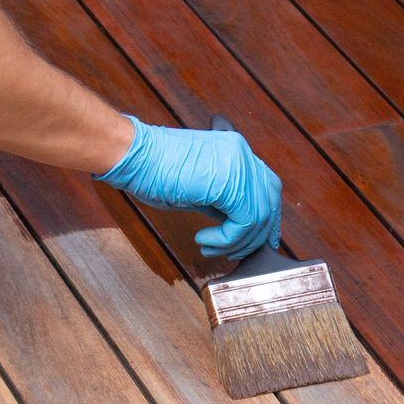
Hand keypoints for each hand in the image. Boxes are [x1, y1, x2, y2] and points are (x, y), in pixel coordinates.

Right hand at [97, 116, 283, 259]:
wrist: (134, 157)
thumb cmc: (155, 171)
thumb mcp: (198, 188)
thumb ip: (222, 201)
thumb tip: (236, 225)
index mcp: (236, 151)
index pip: (266, 187)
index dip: (266, 217)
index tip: (255, 240)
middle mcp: (242, 154)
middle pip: (269, 201)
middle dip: (256, 234)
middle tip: (233, 252)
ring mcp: (238, 166)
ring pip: (258, 216)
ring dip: (236, 241)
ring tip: (210, 247)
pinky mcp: (229, 183)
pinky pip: (243, 222)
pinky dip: (226, 239)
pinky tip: (204, 239)